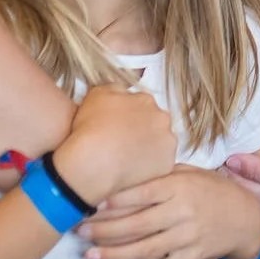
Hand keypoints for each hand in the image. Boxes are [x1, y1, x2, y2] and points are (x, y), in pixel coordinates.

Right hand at [55, 83, 177, 204]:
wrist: (94, 161)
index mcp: (146, 100)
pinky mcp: (166, 165)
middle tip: (124, 141)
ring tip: (128, 157)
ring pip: (160, 142)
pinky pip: (160, 163)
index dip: (129, 115)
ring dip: (149, 146)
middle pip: (155, 121)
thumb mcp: (98, 93)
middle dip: (143, 128)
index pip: (141, 104)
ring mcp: (167, 142)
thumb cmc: (92, 127)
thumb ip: (116, 89)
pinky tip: (133, 168)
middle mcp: (162, 119)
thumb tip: (123, 94)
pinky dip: (150, 165)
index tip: (119, 125)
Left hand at [81, 165, 259, 258]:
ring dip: (113, 255)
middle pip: (136, 224)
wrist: (245, 218)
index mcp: (180, 186)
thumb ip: (162, 173)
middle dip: (104, 230)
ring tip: (90, 255)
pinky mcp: (192, 257)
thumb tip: (125, 170)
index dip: (114, 201)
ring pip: (144, 249)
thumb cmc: (212, 190)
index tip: (91, 204)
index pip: (141, 193)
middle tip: (81, 232)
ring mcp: (187, 237)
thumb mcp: (191, 173)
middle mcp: (182, 211)